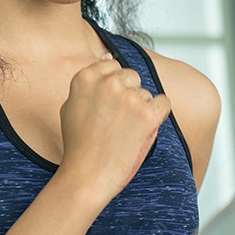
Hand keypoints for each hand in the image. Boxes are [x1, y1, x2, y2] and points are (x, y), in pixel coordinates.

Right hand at [57, 52, 170, 206]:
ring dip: (141, 109)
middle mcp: (108, 83)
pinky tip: (144, 129)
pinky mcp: (147, 114)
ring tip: (125, 132)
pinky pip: (163, 103)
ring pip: (146, 93)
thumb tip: (107, 59)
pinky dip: (158, 116)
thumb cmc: (78, 145)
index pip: (112, 65)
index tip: (109, 105)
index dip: (113, 86)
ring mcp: (129, 97)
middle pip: (132, 76)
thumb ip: (89, 81)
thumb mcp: (70, 105)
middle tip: (118, 121)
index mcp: (86, 77)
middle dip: (129, 95)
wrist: (87, 176)